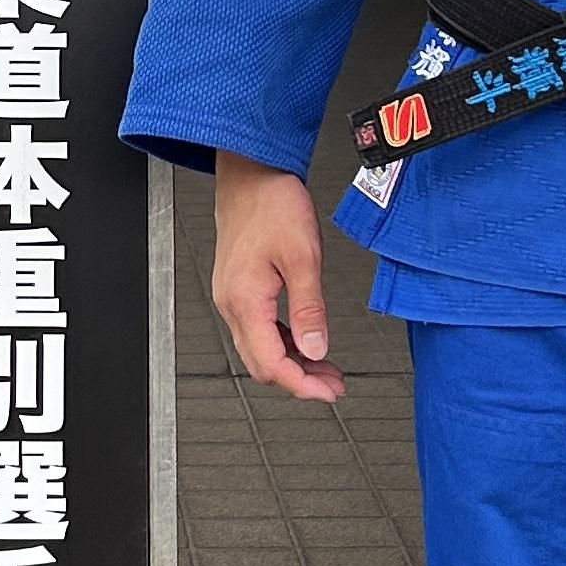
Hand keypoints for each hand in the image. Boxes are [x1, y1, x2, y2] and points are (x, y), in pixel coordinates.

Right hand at [211, 155, 345, 400]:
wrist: (251, 173)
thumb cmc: (273, 204)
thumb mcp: (303, 257)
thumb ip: (309, 310)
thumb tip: (317, 349)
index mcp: (245, 300)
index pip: (271, 364)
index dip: (301, 385)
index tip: (328, 392)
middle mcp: (231, 303)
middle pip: (262, 364)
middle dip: (299, 380)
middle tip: (333, 384)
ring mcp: (231, 296)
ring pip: (259, 349)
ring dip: (293, 363)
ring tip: (326, 368)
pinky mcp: (238, 288)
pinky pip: (257, 330)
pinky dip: (283, 343)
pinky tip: (305, 342)